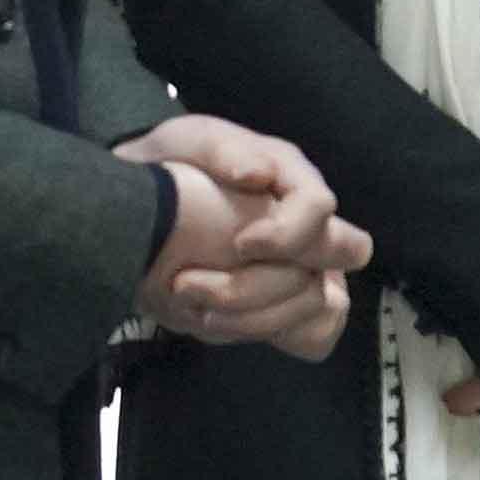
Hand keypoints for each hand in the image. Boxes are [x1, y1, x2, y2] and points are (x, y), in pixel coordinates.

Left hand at [123, 126, 370, 359]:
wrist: (148, 203)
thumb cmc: (178, 163)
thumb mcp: (193, 142)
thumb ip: (224, 151)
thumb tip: (257, 175)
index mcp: (293, 181)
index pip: (320, 207)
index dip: (289, 232)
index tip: (238, 244)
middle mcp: (307, 227)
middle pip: (331, 266)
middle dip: (262, 287)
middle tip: (195, 283)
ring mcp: (301, 269)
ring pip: (314, 311)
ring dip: (248, 318)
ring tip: (189, 305)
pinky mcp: (283, 303)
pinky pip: (308, 337)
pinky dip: (264, 333)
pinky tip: (213, 321)